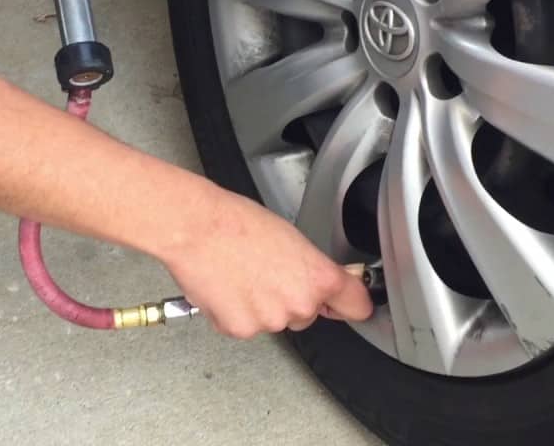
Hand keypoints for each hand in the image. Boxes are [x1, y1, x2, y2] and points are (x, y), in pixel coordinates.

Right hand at [162, 189, 373, 338]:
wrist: (197, 228)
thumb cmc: (238, 222)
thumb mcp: (292, 238)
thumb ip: (311, 266)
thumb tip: (316, 279)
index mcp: (318, 278)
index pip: (357, 306)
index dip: (351, 302)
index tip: (349, 302)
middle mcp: (299, 305)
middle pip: (308, 313)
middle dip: (292, 297)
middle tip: (269, 271)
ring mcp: (269, 321)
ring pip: (275, 320)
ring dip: (262, 305)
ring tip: (243, 273)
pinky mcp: (241, 330)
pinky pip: (246, 326)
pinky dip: (237, 312)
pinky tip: (228, 287)